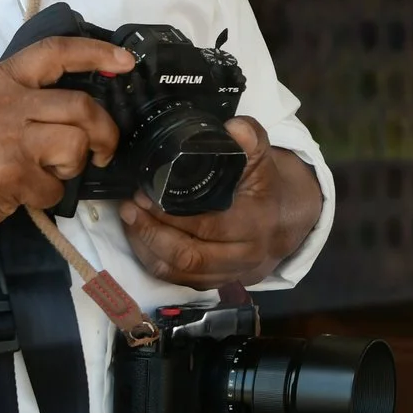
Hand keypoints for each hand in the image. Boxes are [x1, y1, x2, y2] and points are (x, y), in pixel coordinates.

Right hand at [0, 37, 133, 249]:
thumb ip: (24, 94)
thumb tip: (79, 99)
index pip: (55, 52)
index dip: (95, 52)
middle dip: (104, 133)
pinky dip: (49, 196)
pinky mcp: (11, 175)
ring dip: (73, 167)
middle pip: (82, 107)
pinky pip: (55, 187)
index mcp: (1, 80)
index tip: (125, 61)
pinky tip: (26, 193)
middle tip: (103, 150)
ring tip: (50, 173)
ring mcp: (9, 139)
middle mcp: (6, 103)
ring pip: (75, 145)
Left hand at [117, 117, 324, 289]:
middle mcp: (244, 255)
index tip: (145, 195)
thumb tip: (233, 128)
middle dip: (152, 233)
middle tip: (130, 207)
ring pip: (179, 272)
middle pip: (189, 256)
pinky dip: (153, 260)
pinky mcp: (214, 283)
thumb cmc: (265, 188)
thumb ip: (250, 140)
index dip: (172, 216)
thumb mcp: (263, 159)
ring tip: (129, 220)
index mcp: (255, 224)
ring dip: (147, 248)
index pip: (209, 227)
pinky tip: (139, 237)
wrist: (282, 223)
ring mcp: (228, 273)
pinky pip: (176, 280)